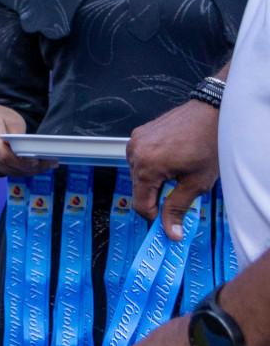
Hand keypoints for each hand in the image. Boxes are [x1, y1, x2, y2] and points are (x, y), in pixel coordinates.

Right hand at [0, 104, 51, 175]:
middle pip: (11, 166)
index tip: (37, 161)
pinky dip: (25, 170)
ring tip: (48, 165)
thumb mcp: (13, 120)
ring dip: (31, 170)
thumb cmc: (1, 117)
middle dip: (32, 167)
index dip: (22, 162)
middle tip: (51, 163)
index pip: (5, 156)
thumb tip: (29, 149)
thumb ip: (19, 135)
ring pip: (12, 171)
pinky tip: (38, 167)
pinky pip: (10, 171)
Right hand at [127, 98, 219, 239]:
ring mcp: (134, 141)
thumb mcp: (197, 183)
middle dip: (155, 200)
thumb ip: (178, 209)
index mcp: (147, 166)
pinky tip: (171, 164)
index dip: (155, 218)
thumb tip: (171, 231)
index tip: (167, 225)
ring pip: (137, 175)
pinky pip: (139, 159)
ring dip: (153, 183)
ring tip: (176, 178)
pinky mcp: (138, 135)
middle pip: (138, 190)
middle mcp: (135, 152)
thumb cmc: (208, 144)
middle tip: (176, 203)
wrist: (211, 114)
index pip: (141, 204)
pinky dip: (152, 167)